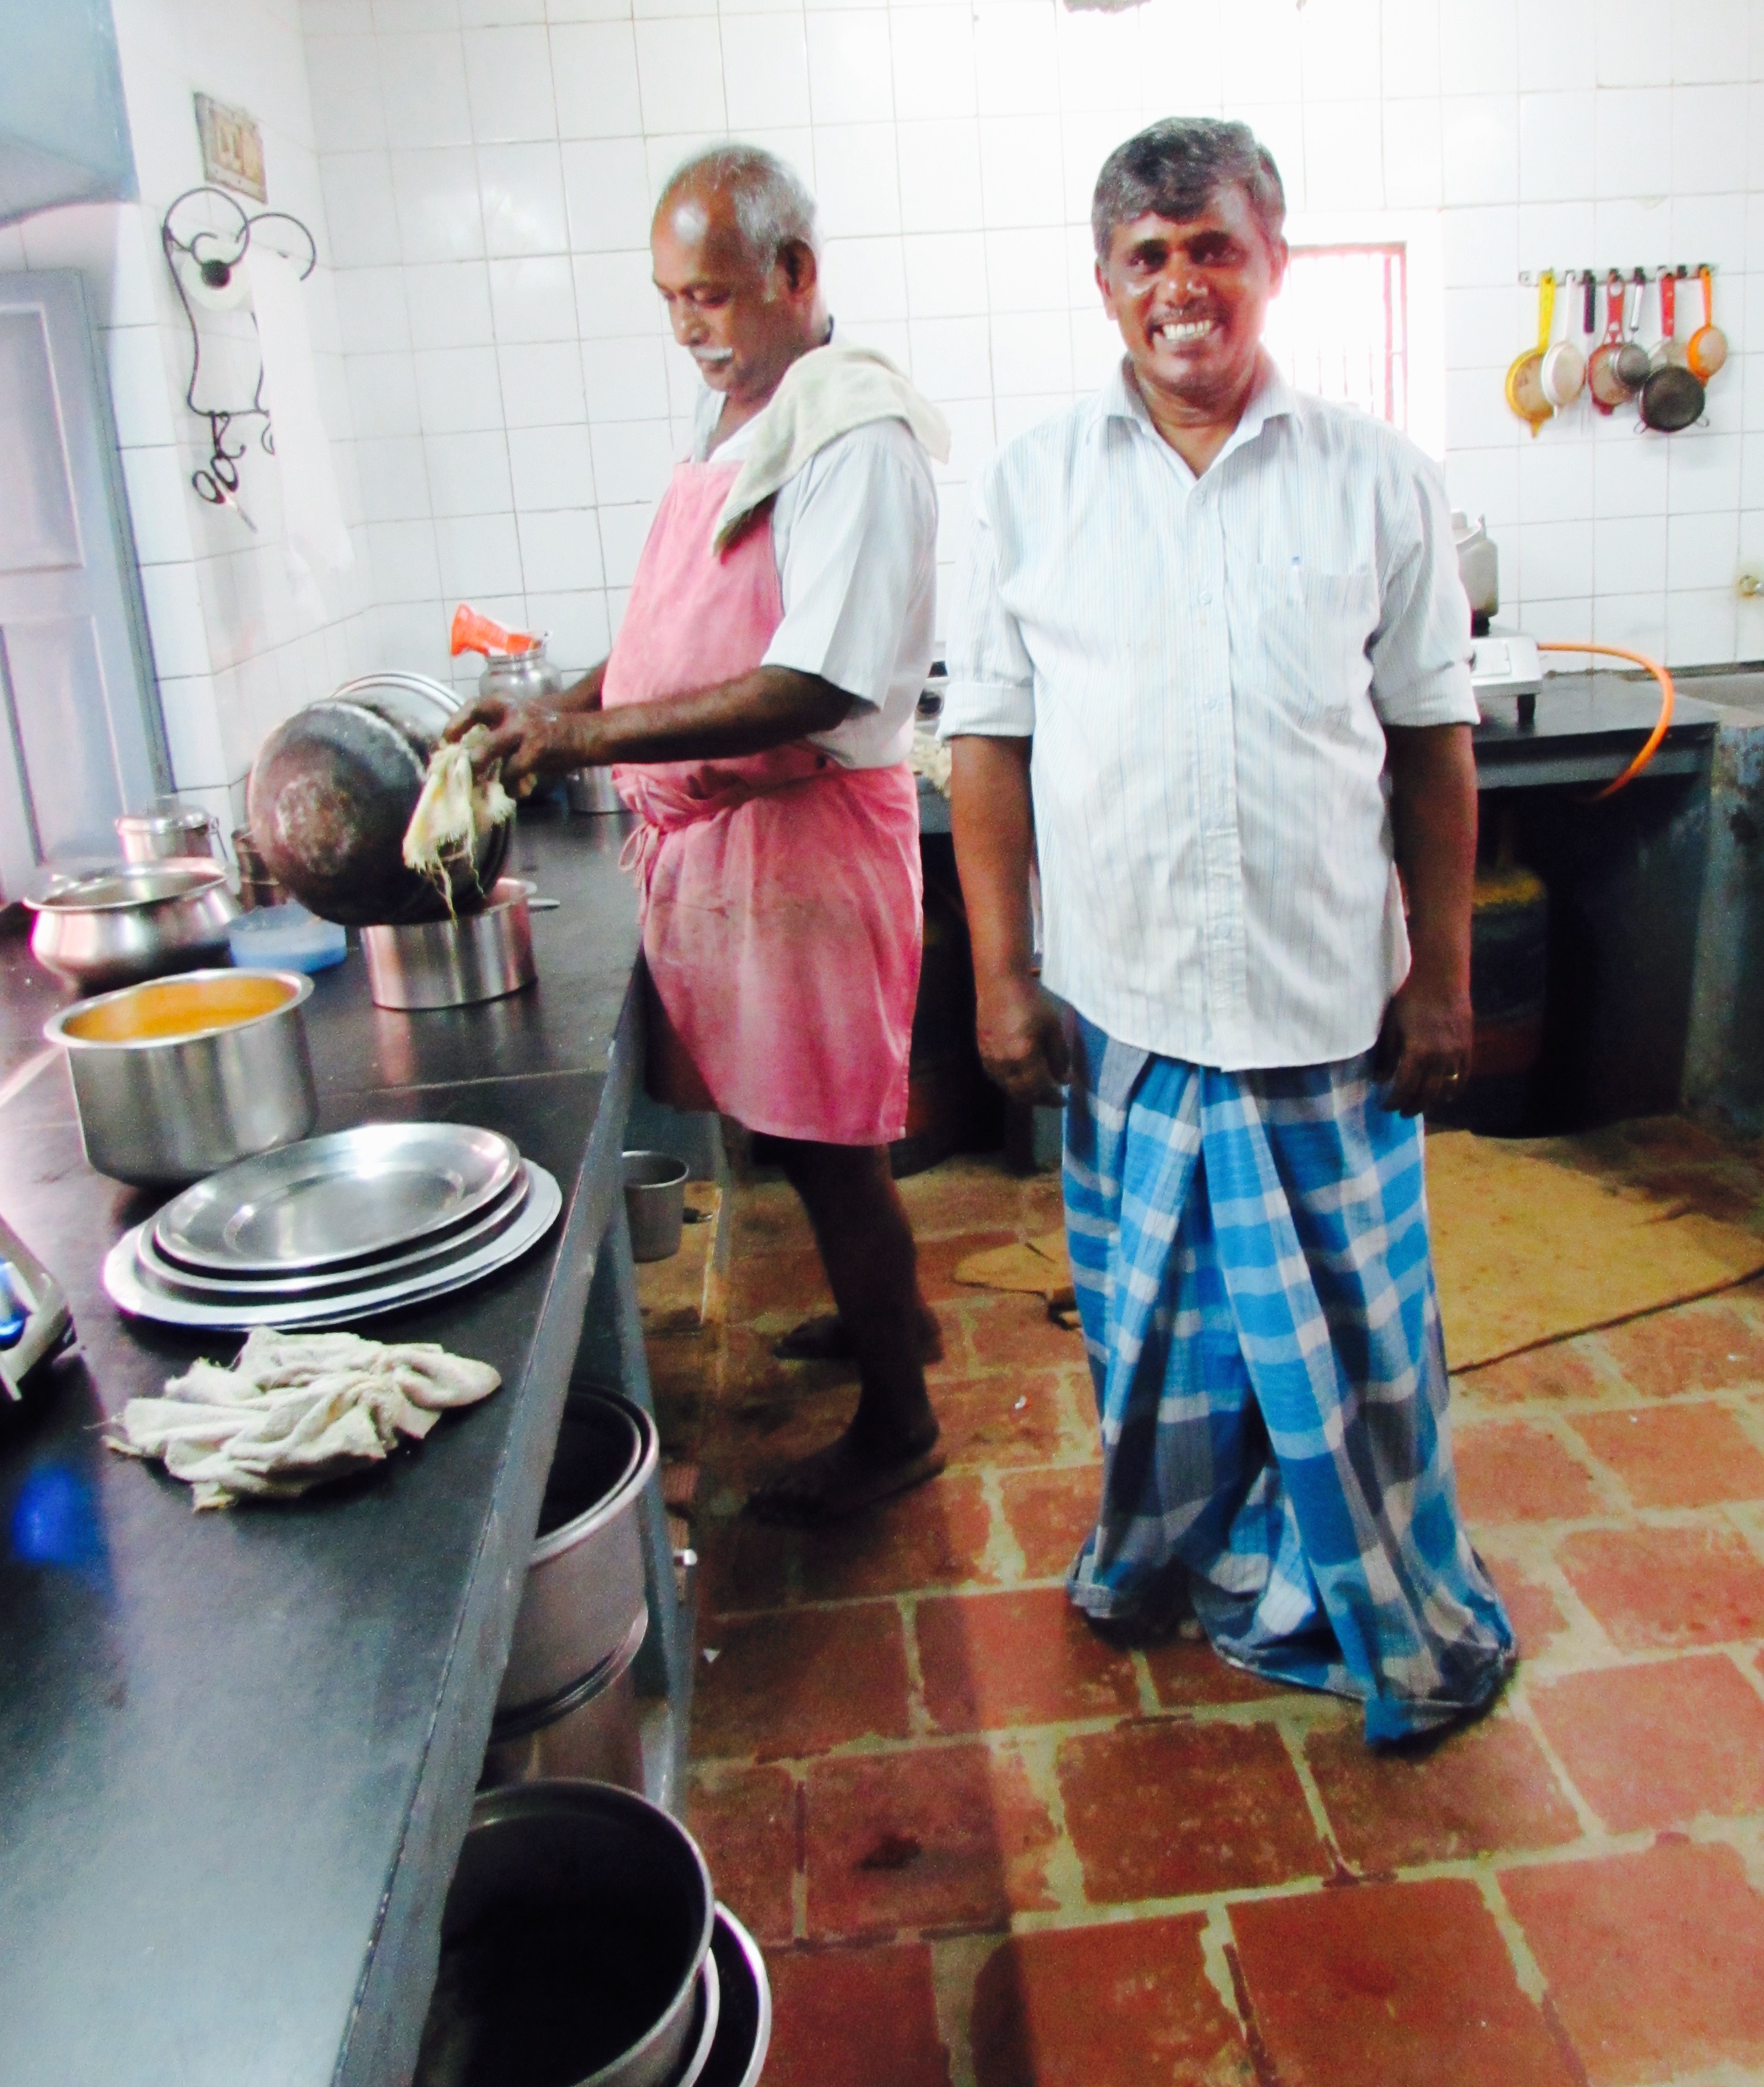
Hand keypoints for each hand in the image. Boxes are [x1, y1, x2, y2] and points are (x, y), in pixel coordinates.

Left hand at [443, 694, 585, 794]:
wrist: (588, 734)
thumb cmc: (556, 732)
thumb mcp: (527, 725)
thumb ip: (504, 738)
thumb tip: (479, 761)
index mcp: (509, 705)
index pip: (473, 707)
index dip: (455, 723)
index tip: (444, 742)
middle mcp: (513, 712)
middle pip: (475, 725)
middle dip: (462, 750)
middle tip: (456, 770)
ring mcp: (524, 729)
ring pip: (488, 751)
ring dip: (479, 771)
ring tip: (477, 786)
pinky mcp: (536, 749)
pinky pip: (512, 771)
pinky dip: (510, 785)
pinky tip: (513, 793)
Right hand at [975, 971, 1069, 1107]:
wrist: (999, 982)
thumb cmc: (1031, 1000)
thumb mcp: (1053, 1026)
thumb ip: (1059, 1056)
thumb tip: (1064, 1079)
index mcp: (1023, 1056)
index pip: (1039, 1088)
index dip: (1052, 1098)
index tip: (1063, 1100)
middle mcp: (1004, 1063)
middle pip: (1021, 1093)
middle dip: (1039, 1100)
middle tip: (1052, 1098)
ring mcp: (990, 1058)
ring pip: (1007, 1087)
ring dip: (1024, 1094)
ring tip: (1038, 1090)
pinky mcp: (982, 1052)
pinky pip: (996, 1077)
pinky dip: (1010, 1084)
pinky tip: (1019, 1078)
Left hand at [1375, 972, 1472, 1117]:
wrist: (1441, 977)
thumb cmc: (1410, 998)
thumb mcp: (1391, 1026)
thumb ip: (1387, 1055)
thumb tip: (1380, 1080)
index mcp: (1417, 1051)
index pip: (1404, 1088)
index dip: (1394, 1101)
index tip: (1385, 1106)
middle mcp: (1440, 1057)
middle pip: (1426, 1094)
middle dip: (1412, 1106)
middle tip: (1401, 1112)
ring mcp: (1457, 1053)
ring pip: (1445, 1089)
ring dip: (1432, 1102)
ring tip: (1420, 1105)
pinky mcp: (1468, 1047)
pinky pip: (1463, 1077)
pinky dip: (1454, 1090)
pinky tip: (1445, 1097)